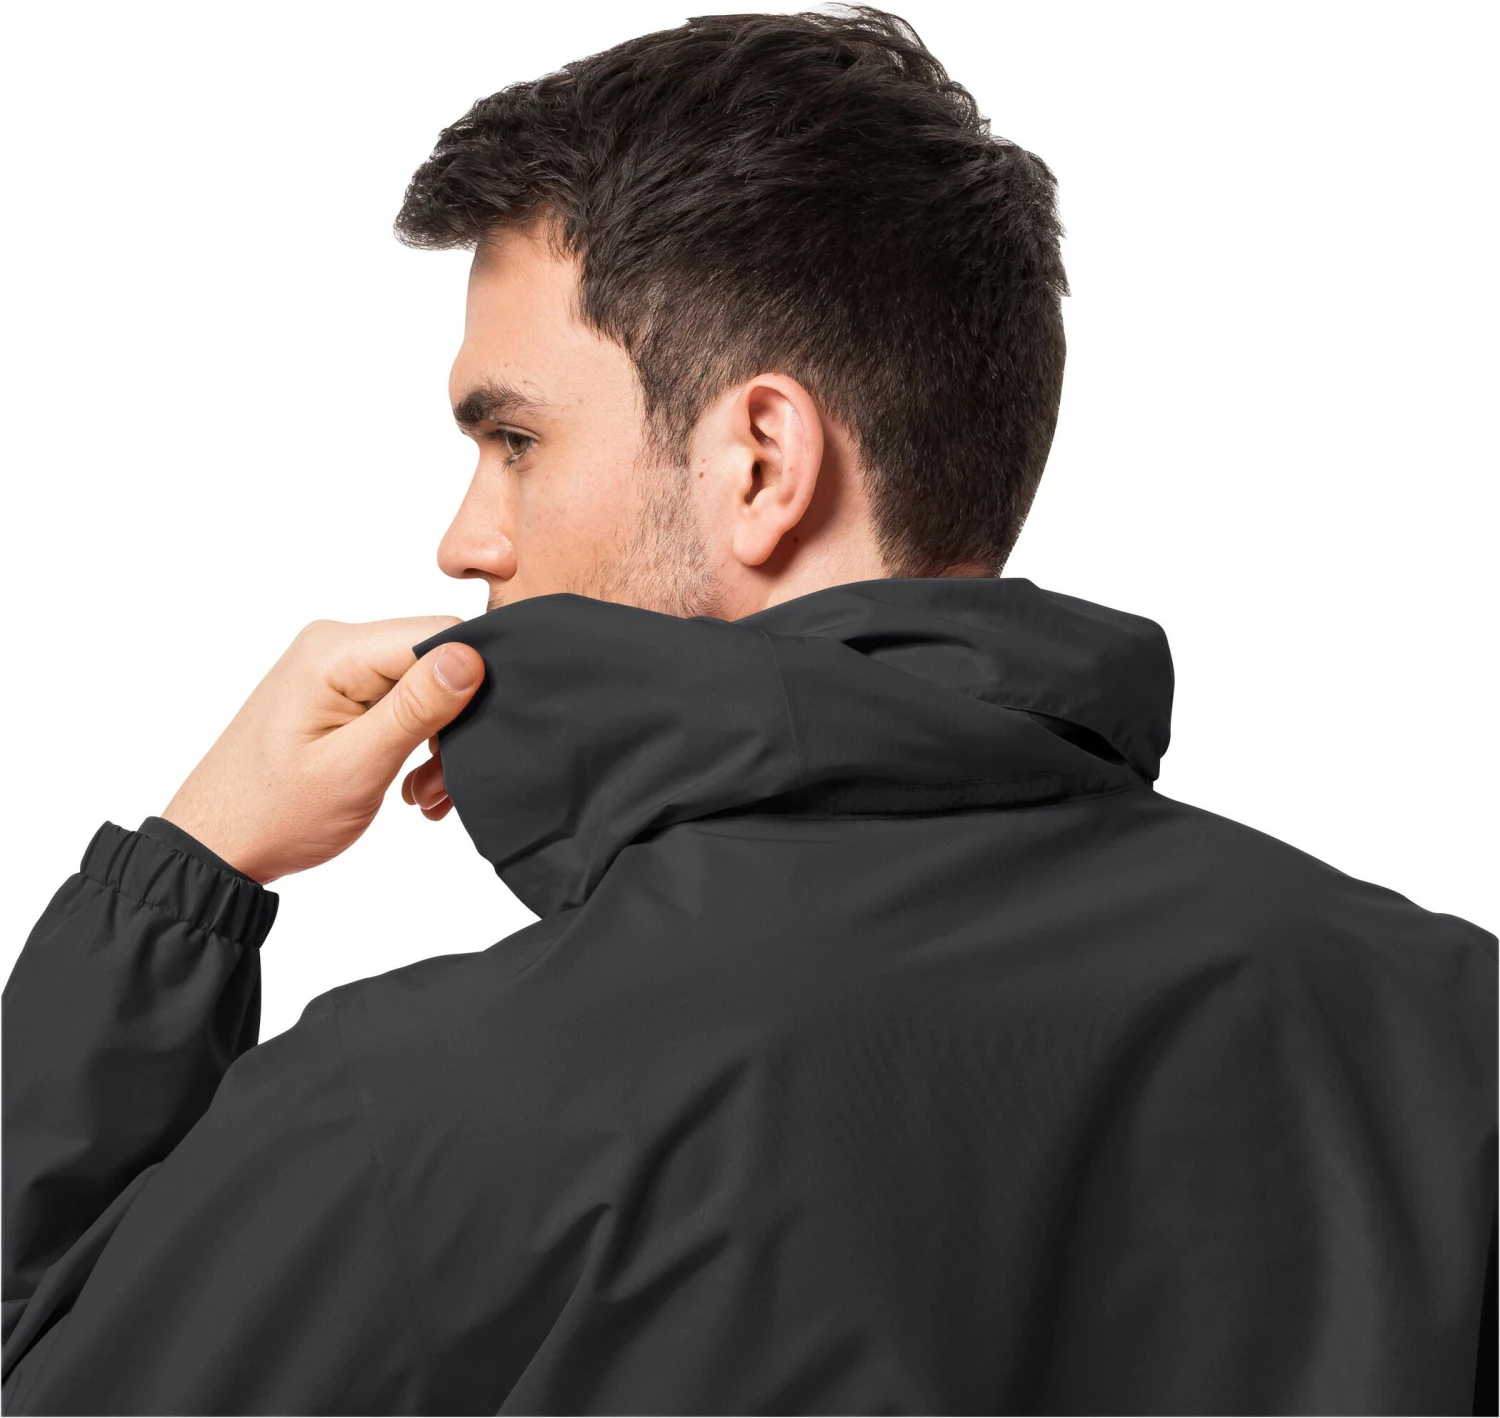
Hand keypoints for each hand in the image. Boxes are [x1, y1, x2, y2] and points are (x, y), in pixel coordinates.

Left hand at [161, 618, 484, 885]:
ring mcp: (337, 668)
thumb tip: (471, 655)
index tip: (467, 743)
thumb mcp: (355, 766)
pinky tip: (409, 785)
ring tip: (421, 795)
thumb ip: (416, 708)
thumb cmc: (274, 812)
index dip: (472, 684)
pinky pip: (401, 703)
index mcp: (335, 651)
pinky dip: (415, 744)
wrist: (220, 843)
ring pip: (425, 688)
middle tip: (439, 787)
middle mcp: (337, 645)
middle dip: (453, 724)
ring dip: (436, 743)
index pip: (440, 634)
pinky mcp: (341, 691)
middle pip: (435, 662)